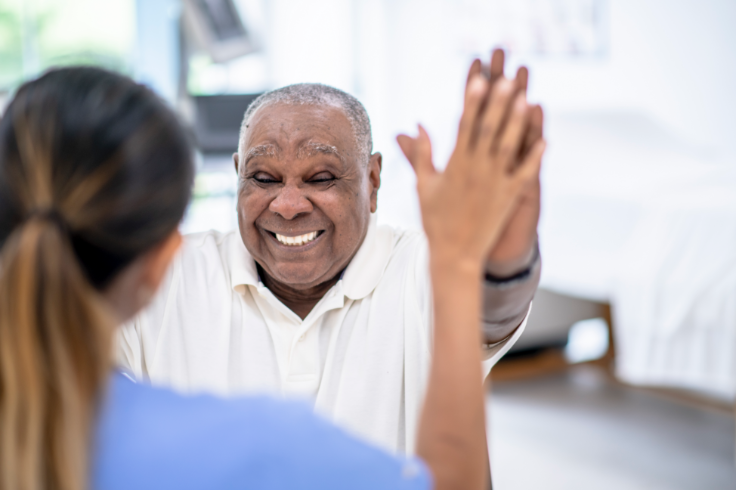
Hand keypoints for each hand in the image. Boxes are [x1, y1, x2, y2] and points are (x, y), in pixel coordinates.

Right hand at [397, 69, 545, 272]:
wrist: (456, 254)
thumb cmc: (435, 219)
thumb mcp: (424, 185)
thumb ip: (421, 154)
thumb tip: (416, 125)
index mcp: (455, 165)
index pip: (464, 126)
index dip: (472, 101)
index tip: (478, 79)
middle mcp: (477, 170)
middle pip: (490, 130)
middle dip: (498, 103)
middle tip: (507, 79)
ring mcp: (496, 183)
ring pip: (510, 146)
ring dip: (518, 122)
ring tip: (526, 98)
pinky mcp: (510, 196)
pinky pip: (525, 173)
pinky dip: (535, 156)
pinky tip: (544, 139)